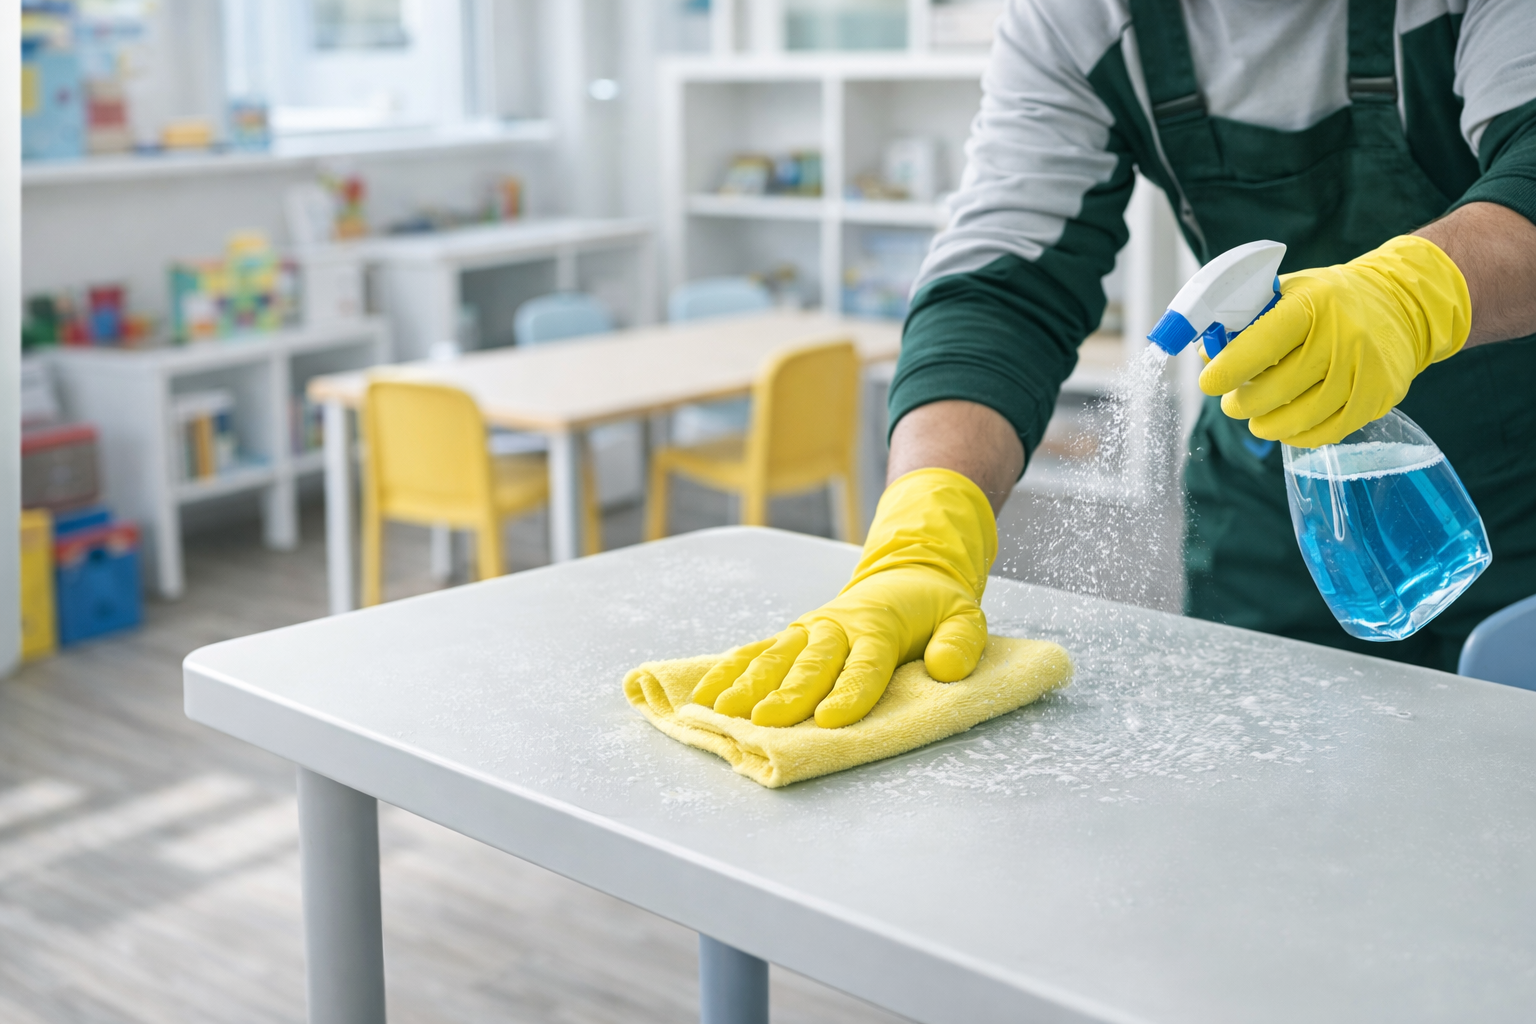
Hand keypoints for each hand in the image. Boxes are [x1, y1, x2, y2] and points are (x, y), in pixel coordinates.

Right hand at [692, 468, 996, 727]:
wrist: (905, 572)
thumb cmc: (934, 606)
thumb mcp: (966, 616)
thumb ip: (960, 643)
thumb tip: (945, 669)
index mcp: (880, 627)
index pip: (866, 664)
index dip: (849, 692)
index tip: (830, 718)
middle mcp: (837, 628)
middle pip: (811, 664)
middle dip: (788, 694)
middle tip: (766, 721)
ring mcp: (808, 631)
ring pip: (775, 658)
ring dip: (748, 684)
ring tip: (722, 710)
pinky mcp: (790, 637)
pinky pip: (755, 653)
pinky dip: (728, 672)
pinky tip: (706, 696)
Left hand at [1198, 234, 1470, 446]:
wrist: (1403, 303)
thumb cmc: (1329, 301)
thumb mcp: (1288, 294)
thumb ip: (1245, 321)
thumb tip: (1205, 356)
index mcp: (1313, 304)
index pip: (1263, 342)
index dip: (1230, 368)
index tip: (1209, 383)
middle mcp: (1344, 335)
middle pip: (1279, 388)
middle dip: (1244, 403)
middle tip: (1232, 404)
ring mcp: (1366, 368)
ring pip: (1303, 416)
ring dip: (1268, 425)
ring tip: (1257, 419)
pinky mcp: (1380, 395)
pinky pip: (1330, 431)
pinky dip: (1300, 436)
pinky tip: (1287, 427)